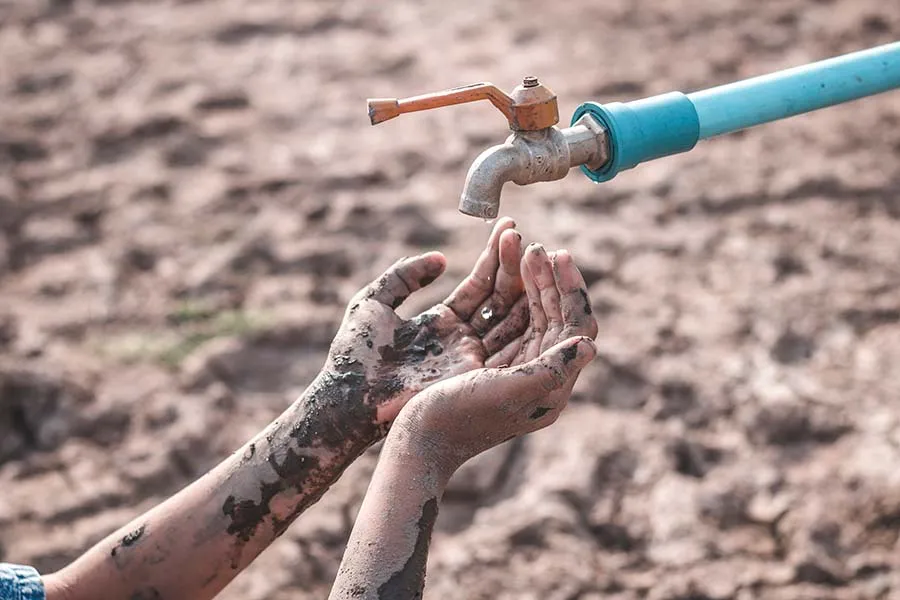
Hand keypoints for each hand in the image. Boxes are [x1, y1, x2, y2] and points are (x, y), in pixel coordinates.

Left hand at [324, 218, 529, 430]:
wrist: (348, 397)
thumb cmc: (355, 353)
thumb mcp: (374, 301)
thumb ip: (404, 275)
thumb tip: (441, 259)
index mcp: (443, 322)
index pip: (478, 285)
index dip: (493, 257)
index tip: (508, 227)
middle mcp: (463, 339)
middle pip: (499, 298)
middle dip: (512, 266)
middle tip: (523, 235)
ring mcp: (472, 356)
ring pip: (509, 316)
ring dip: (522, 285)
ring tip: (534, 251)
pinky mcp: (474, 373)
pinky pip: (508, 341)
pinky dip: (524, 315)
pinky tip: (535, 287)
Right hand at [393, 247, 598, 473]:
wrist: (418, 444)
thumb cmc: (457, 419)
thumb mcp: (507, 392)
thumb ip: (551, 369)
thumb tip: (591, 344)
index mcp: (551, 386)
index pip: (575, 327)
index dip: (571, 289)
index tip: (557, 254)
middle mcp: (537, 376)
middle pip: (554, 316)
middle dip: (547, 278)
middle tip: (536, 245)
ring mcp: (513, 367)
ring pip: (530, 312)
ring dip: (527, 278)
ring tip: (518, 244)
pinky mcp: (488, 362)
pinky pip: (506, 318)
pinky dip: (504, 291)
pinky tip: (499, 267)